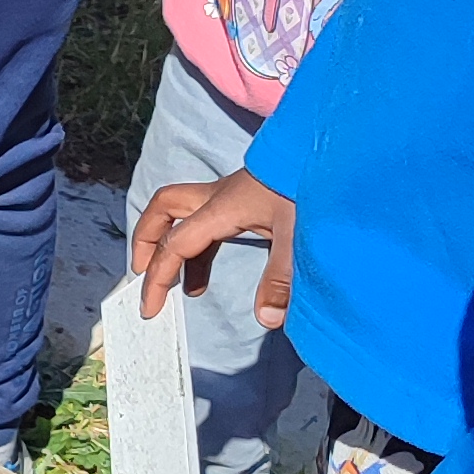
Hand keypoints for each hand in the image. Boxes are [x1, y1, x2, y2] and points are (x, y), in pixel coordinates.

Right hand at [133, 168, 293, 323]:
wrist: (329, 154)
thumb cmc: (309, 187)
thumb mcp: (298, 236)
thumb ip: (281, 278)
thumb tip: (267, 319)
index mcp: (219, 208)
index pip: (175, 245)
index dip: (157, 278)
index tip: (149, 309)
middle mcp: (215, 198)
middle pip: (162, 210)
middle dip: (145, 241)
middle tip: (144, 274)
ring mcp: (228, 197)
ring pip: (180, 216)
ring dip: (173, 249)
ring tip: (181, 287)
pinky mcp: (242, 201)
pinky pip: (204, 225)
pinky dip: (197, 251)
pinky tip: (204, 277)